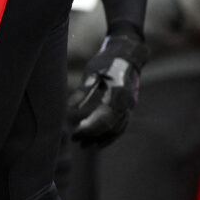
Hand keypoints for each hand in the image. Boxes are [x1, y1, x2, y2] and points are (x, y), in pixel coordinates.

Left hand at [67, 33, 148, 147]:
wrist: (127, 54)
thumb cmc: (107, 61)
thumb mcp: (92, 73)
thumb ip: (83, 91)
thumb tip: (69, 109)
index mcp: (119, 95)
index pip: (103, 120)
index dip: (89, 129)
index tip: (74, 132)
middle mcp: (128, 104)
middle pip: (110, 128)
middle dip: (92, 136)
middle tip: (75, 139)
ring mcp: (130, 108)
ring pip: (117, 130)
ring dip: (101, 139)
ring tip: (84, 145)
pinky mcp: (129, 108)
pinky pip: (121, 126)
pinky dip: (110, 135)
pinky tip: (97, 140)